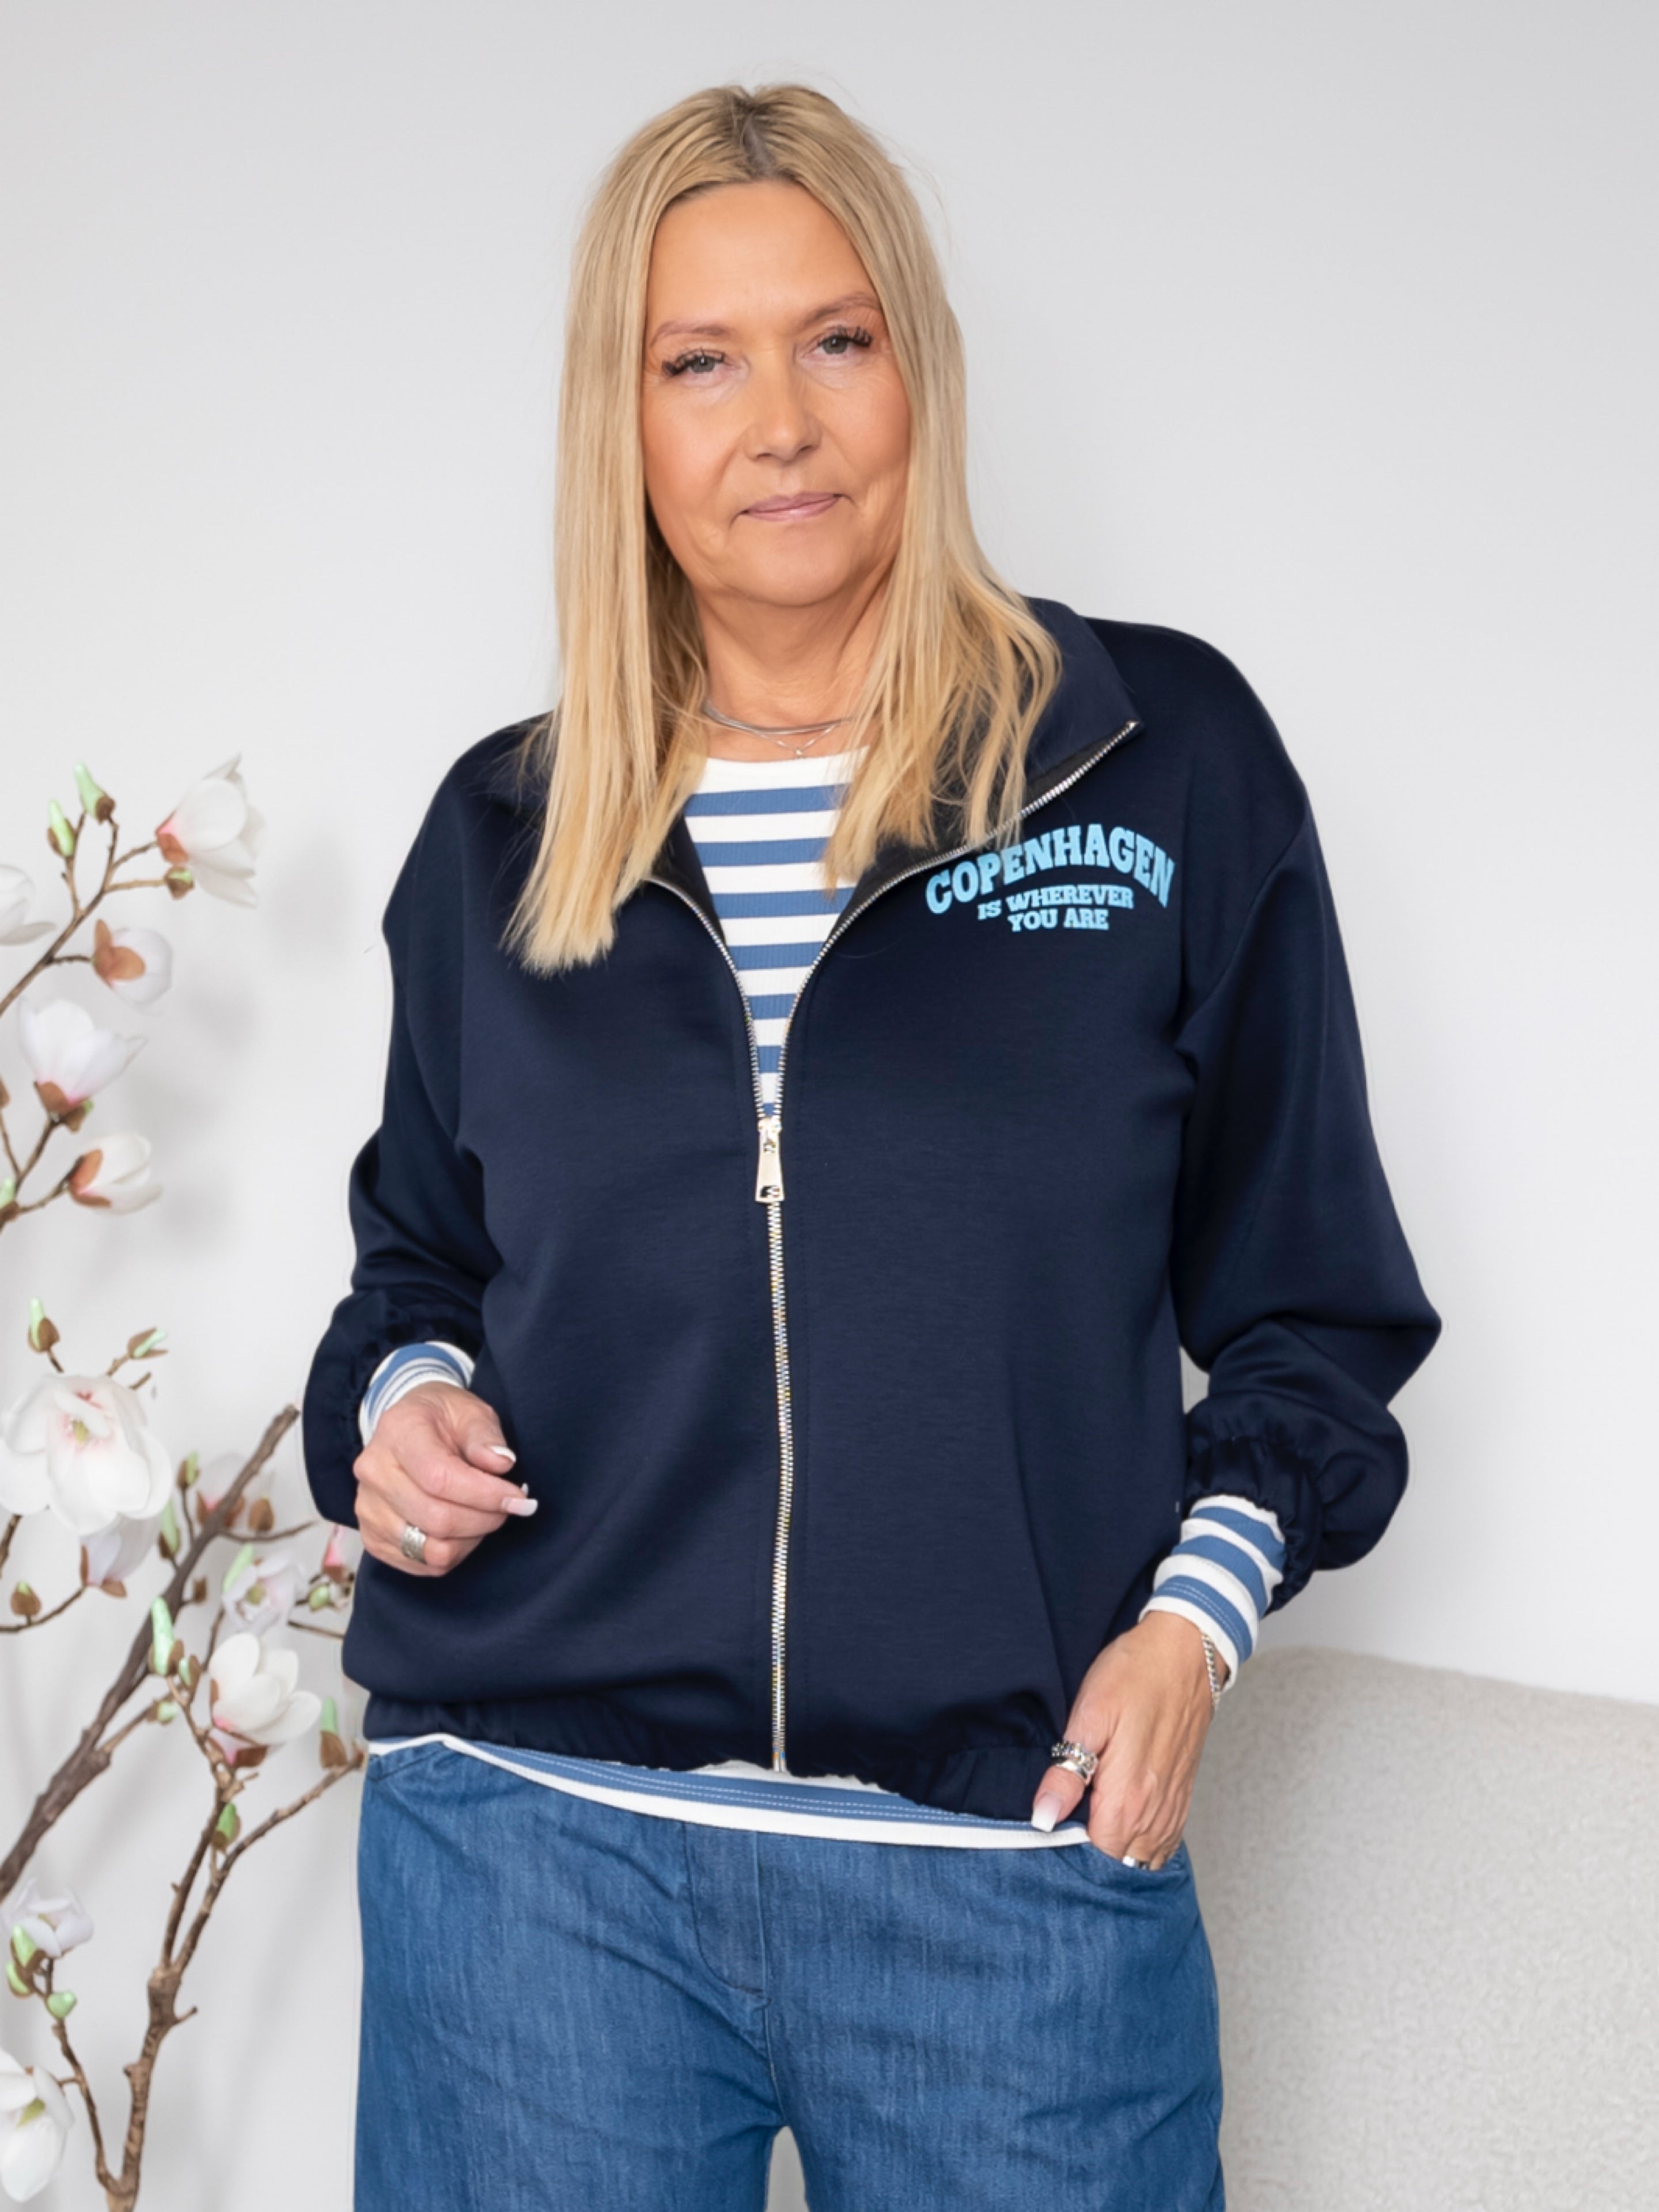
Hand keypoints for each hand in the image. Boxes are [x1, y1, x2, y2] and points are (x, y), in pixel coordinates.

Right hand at [352, 1382, 535, 1576]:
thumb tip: (502, 1464)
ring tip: (484, 1516)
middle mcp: (374, 1472)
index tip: (517, 1497)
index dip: (485, 1494)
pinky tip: (463, 1530)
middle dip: (485, 1518)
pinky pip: (422, 1564)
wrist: (406, 1430)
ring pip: (431, 1549)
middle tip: (509, 1507)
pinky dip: (453, 1553)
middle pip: (437, 1518)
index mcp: (398, 1432)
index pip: (440, 1477)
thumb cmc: (443, 1420)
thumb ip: (486, 1436)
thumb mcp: (470, 1411)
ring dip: (471, 1539)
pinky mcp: (372, 1537)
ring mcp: (368, 1509)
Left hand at [1030, 1613, 1228, 1864]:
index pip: (1093, 1856)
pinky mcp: (1182, 1795)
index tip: (1051, 1828)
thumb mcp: (1089, 1715)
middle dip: (1091, 1859)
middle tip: (1067, 1825)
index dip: (1066, 1851)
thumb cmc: (1135, 1675)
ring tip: (1089, 1827)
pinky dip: (1142, 1845)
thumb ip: (1067, 1773)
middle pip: (1118, 1864)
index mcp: (1127, 1797)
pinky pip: (1164, 1843)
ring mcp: (1172, 1805)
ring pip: (1143, 1859)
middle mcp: (1154, 1812)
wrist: (1187, 1652)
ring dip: (1116, 1853)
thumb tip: (1044, 1818)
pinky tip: (1122, 1827)